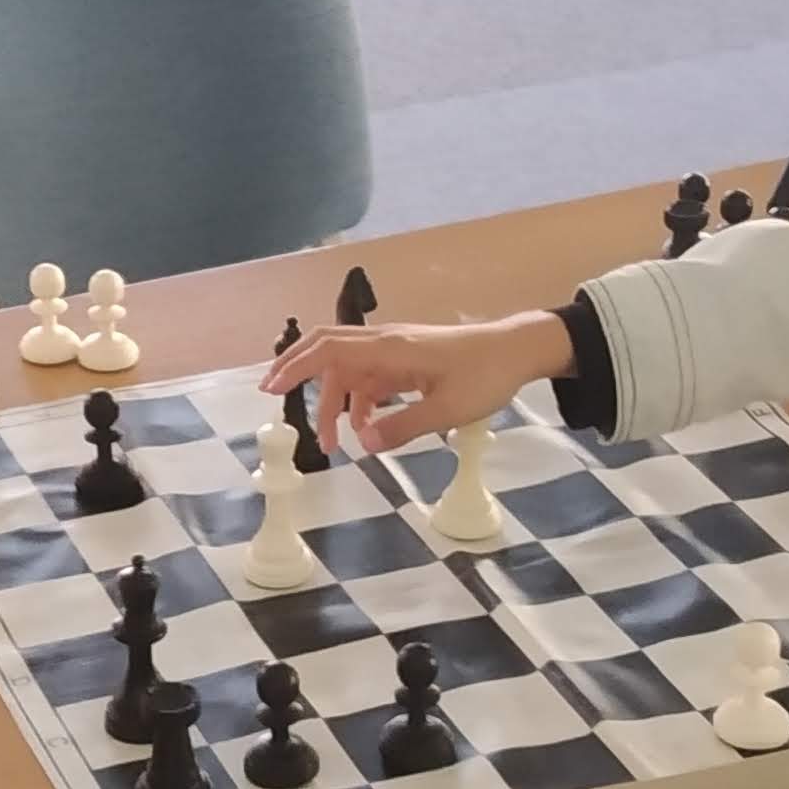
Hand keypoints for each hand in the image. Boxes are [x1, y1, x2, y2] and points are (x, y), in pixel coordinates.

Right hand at [265, 312, 571, 454]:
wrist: (517, 350)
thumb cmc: (486, 375)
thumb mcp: (448, 408)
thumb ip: (404, 426)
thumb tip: (364, 444)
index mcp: (391, 349)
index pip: (330, 352)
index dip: (296, 368)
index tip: (272, 388)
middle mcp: (386, 343)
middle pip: (327, 348)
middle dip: (297, 369)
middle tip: (272, 395)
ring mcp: (395, 350)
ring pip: (347, 368)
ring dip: (334, 401)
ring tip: (331, 442)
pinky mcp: (405, 360)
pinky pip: (369, 377)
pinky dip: (358, 401)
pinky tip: (364, 429)